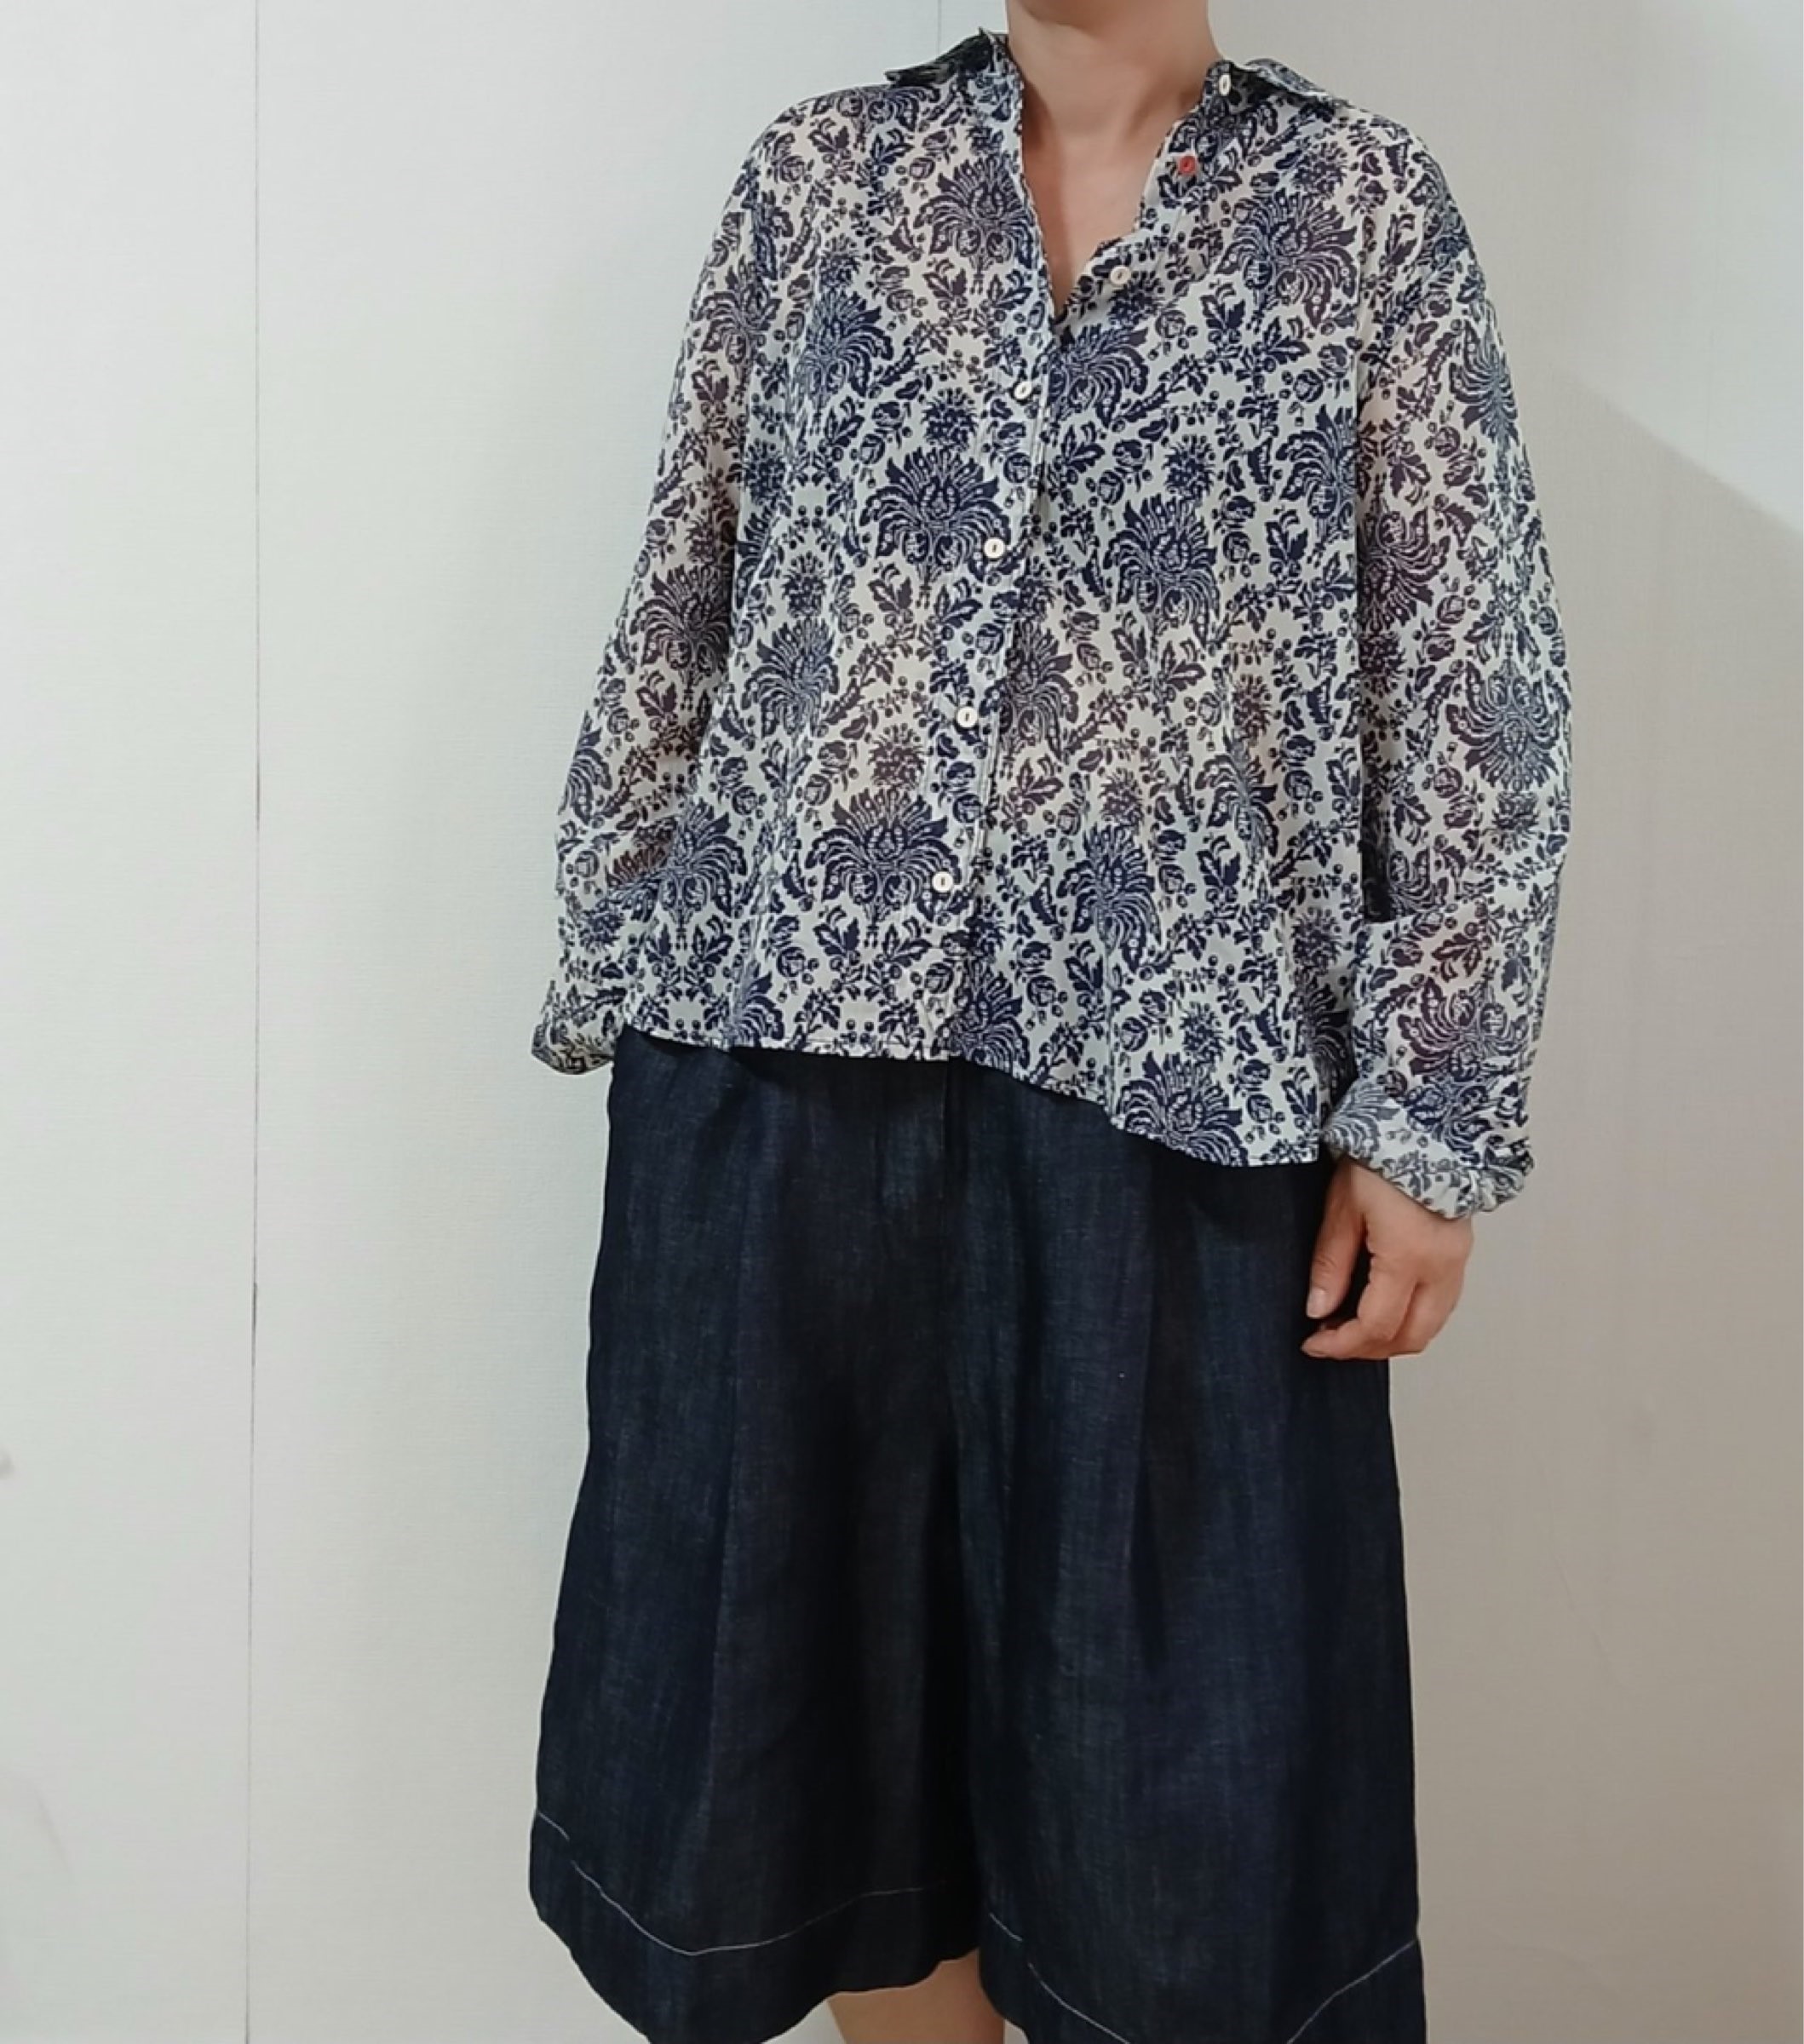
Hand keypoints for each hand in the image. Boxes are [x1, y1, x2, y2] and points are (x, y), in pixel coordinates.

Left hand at [1300, 1156, 1472, 1359]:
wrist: (1425, 1125)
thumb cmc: (1383, 1156)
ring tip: (1354, 1326)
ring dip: (1392, 1336)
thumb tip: (1318, 1308)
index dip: (1341, 1344)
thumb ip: (1330, 1264)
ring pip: (1430, 1326)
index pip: (1376, 1326)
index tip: (1313, 1342)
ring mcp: (1457, 1263)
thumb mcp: (1342, 1207)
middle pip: (1410, 1337)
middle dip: (1368, 1349)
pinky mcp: (1460, 1254)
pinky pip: (1441, 1305)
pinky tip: (1385, 1305)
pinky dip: (1412, 1318)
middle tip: (1332, 1340)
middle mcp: (1441, 1267)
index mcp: (1409, 1257)